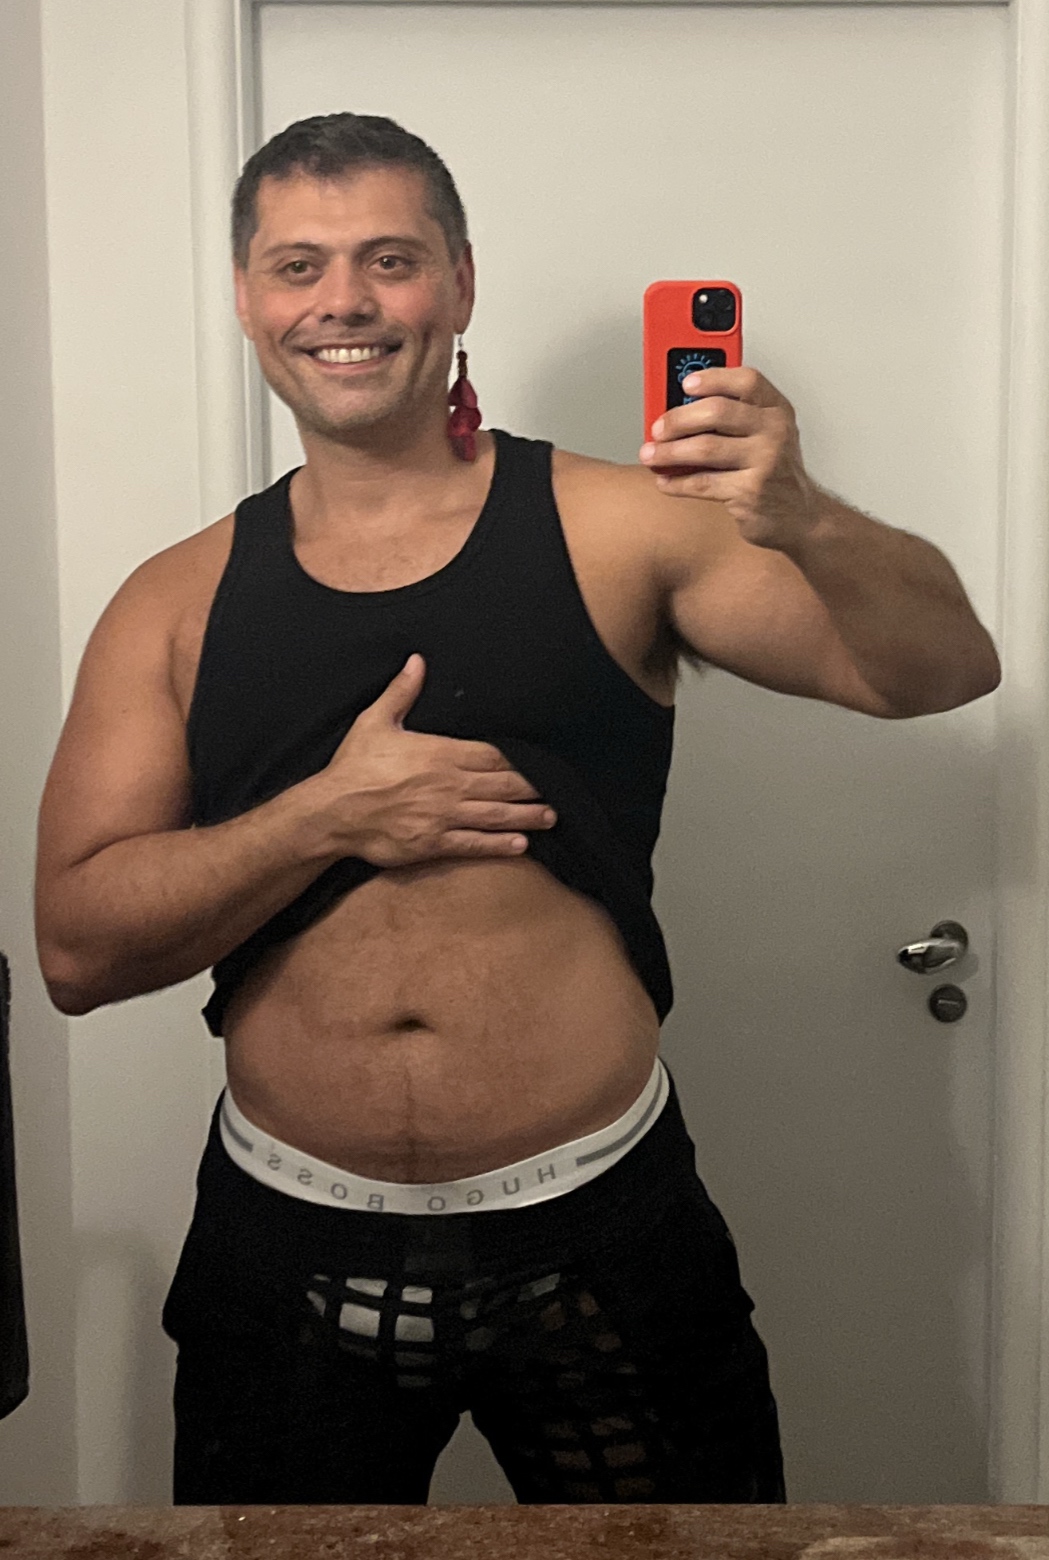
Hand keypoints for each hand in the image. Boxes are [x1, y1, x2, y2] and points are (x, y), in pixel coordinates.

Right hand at [321, 654, 556, 867]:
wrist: (332, 811)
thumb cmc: (353, 767)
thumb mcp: (375, 722)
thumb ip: (401, 692)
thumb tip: (417, 661)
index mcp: (440, 754)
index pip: (491, 755)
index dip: (519, 760)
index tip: (541, 761)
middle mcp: (448, 786)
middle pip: (501, 785)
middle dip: (532, 788)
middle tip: (560, 790)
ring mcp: (442, 817)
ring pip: (494, 816)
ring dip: (526, 816)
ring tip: (550, 816)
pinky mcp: (432, 844)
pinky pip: (473, 844)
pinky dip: (499, 845)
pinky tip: (521, 844)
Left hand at [639, 366, 820, 551]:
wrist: (800, 515)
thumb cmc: (774, 471)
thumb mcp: (764, 434)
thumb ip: (732, 417)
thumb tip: (678, 408)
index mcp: (776, 409)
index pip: (746, 381)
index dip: (712, 378)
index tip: (684, 384)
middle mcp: (774, 431)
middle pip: (717, 411)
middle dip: (678, 419)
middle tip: (657, 428)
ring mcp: (765, 462)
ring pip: (705, 448)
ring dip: (669, 452)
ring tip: (650, 454)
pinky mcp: (750, 492)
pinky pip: (703, 483)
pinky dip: (677, 483)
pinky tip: (665, 481)